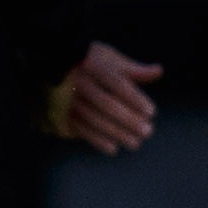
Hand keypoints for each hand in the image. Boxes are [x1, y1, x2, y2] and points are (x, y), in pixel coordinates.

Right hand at [46, 40, 160, 154]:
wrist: (49, 65)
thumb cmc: (88, 62)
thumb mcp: (109, 58)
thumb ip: (133, 69)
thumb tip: (159, 71)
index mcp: (93, 66)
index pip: (117, 84)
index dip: (135, 98)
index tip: (152, 112)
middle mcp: (79, 83)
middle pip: (106, 103)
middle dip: (128, 119)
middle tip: (148, 132)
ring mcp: (68, 99)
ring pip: (94, 119)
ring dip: (116, 133)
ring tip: (136, 143)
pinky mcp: (61, 113)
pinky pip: (79, 128)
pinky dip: (96, 140)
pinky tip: (113, 148)